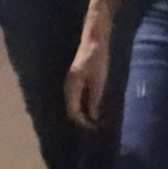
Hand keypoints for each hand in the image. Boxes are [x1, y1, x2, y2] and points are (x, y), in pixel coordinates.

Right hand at [65, 13, 120, 131]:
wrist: (94, 41)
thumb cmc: (98, 59)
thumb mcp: (99, 81)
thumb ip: (95, 99)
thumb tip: (93, 116)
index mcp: (73, 86)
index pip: (73, 110)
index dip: (83, 121)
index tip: (94, 127)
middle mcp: (68, 85)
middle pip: (70, 108)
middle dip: (81, 119)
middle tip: (95, 125)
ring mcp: (70, 81)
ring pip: (72, 103)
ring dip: (82, 112)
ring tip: (94, 118)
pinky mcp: (74, 78)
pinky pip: (75, 96)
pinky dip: (81, 104)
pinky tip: (91, 106)